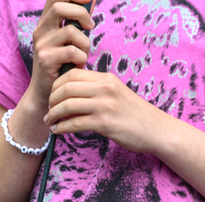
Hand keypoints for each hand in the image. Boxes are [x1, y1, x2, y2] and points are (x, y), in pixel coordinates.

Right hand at [26, 0, 94, 110]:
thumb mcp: (67, 40)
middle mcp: (40, 31)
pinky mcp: (46, 60)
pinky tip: (78, 66)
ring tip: (82, 55)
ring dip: (85, 44)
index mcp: (45, 23)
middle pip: (59, 7)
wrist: (44, 93)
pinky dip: (82, 58)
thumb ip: (77, 21)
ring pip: (71, 31)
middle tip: (90, 27)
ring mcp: (41, 45)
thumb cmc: (61, 65)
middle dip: (81, 13)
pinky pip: (72, 52)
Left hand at [45, 69, 164, 154]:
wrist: (157, 129)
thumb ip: (97, 88)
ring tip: (50, 120)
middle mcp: (104, 88)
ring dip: (53, 114)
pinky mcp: (105, 123)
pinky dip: (62, 127)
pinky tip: (57, 131)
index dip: (56, 84)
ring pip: (67, 104)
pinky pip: (75, 123)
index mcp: (106, 78)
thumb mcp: (116, 91)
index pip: (72, 74)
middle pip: (66, 87)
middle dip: (51, 99)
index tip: (52, 95)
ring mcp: (105, 105)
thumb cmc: (134, 113)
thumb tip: (71, 91)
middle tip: (48, 109)